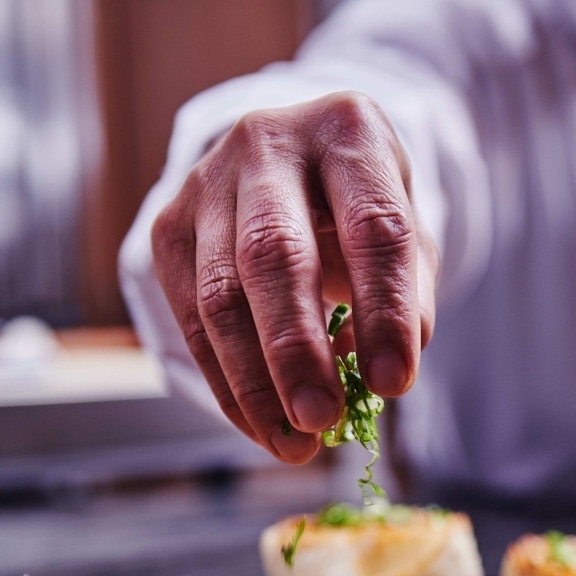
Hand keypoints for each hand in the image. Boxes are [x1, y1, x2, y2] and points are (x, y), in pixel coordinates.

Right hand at [150, 92, 437, 463]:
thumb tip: (381, 375)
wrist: (291, 162)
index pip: (373, 227)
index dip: (384, 310)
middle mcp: (267, 144)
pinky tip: (263, 427)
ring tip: (295, 443)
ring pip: (220, 295)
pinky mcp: (169, 227)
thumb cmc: (360, 209)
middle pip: (274, 255)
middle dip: (296, 350)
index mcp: (347, 132)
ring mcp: (206, 182)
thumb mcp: (406, 236)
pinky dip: (228, 385)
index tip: (393, 385)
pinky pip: (192, 319)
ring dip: (256, 383)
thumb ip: (406, 297)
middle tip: (322, 419)